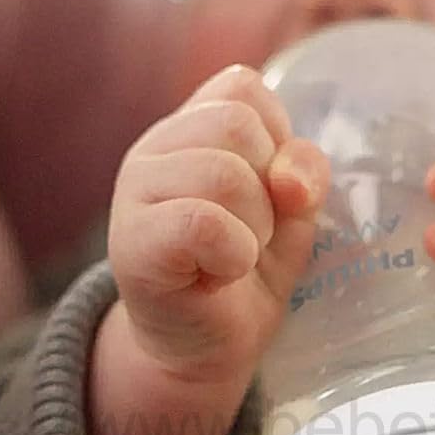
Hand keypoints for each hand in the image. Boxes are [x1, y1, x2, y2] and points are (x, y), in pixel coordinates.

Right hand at [108, 65, 329, 387]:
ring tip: (234, 257)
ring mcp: (135, 190)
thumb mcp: (292, 214)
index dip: (278, 138)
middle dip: (268, 189)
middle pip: (237, 125)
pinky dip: (232, 254)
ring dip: (254, 228)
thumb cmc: (246, 271)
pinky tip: (217, 275)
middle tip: (252, 234)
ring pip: (224, 175)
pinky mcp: (132, 241)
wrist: (207, 346)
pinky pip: (202, 224)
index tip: (272, 192)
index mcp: (191, 126)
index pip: (244, 87)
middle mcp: (155, 146)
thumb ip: (302, 175)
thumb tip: (291, 177)